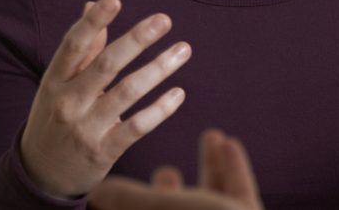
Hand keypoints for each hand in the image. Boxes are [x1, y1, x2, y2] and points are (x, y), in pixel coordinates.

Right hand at [20, 0, 191, 197]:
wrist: (41, 173)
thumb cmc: (57, 115)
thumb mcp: (59, 83)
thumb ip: (82, 47)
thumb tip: (92, 4)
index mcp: (55, 80)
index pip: (73, 46)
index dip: (92, 22)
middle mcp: (68, 102)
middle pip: (106, 65)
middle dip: (136, 40)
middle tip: (164, 19)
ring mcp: (86, 128)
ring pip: (127, 92)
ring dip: (159, 68)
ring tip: (184, 49)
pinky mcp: (104, 150)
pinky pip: (137, 127)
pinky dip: (160, 109)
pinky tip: (179, 93)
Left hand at [89, 129, 263, 209]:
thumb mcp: (156, 209)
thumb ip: (127, 199)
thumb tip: (99, 190)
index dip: (132, 201)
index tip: (122, 183)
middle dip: (170, 190)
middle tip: (163, 171)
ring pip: (212, 198)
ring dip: (210, 164)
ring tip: (211, 135)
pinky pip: (239, 190)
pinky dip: (234, 166)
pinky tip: (230, 143)